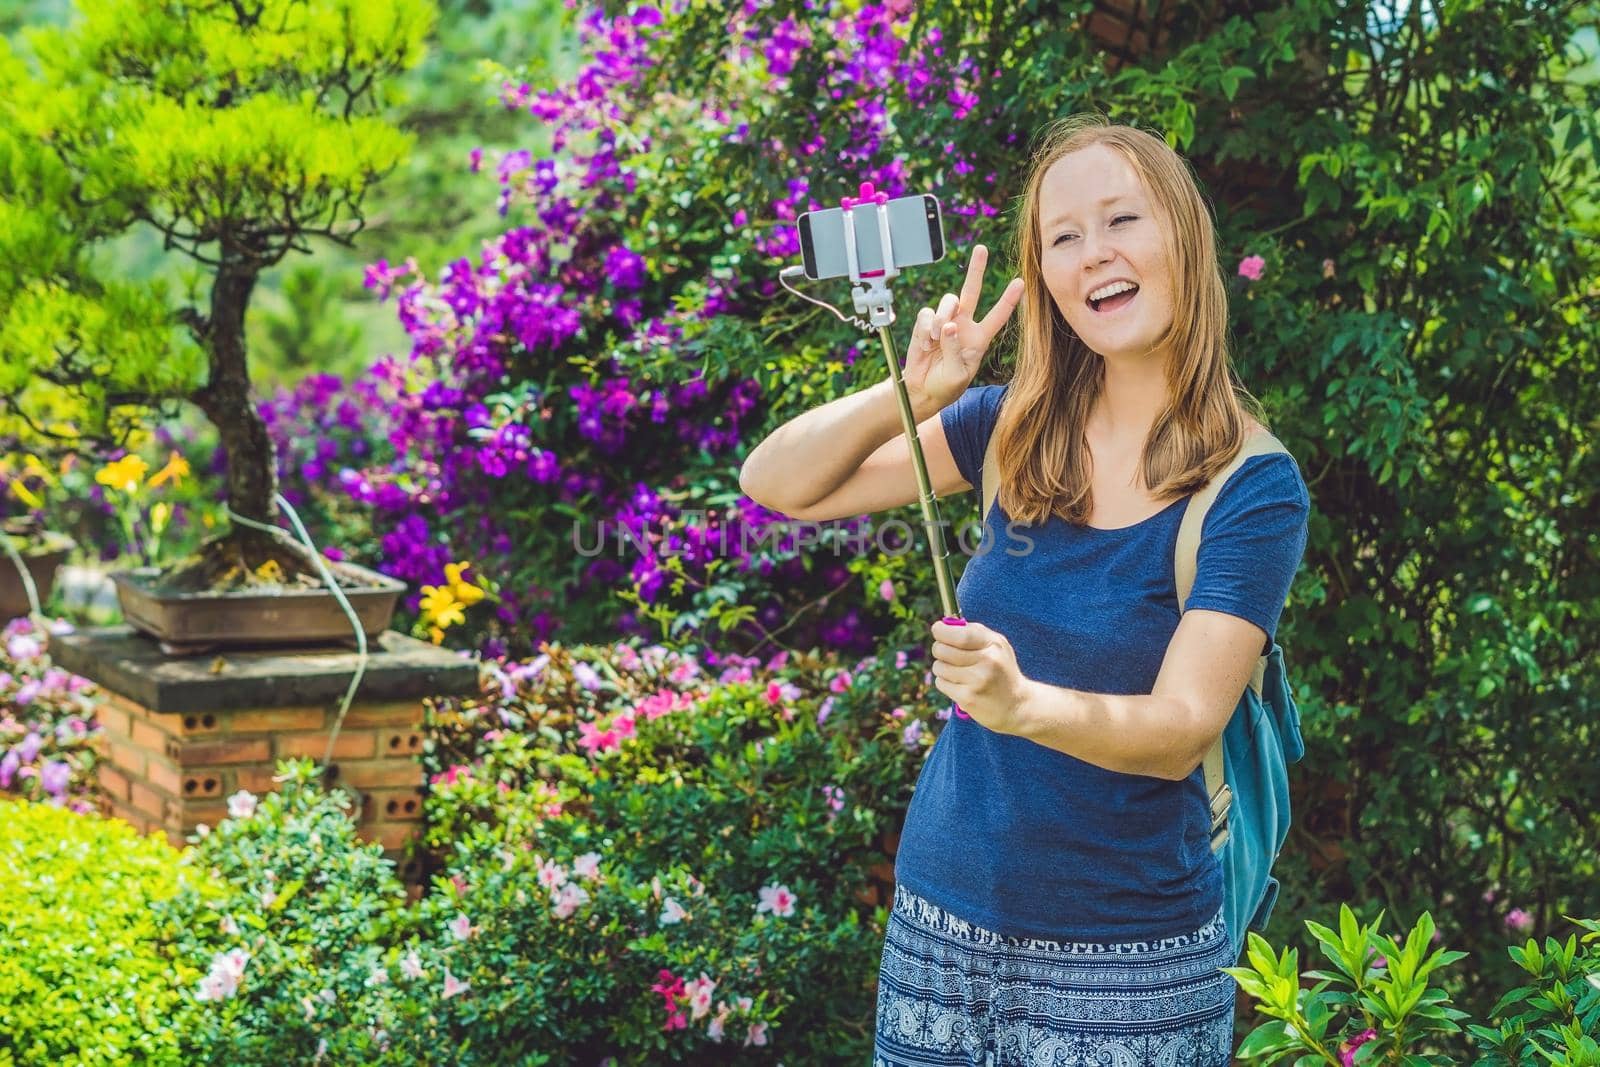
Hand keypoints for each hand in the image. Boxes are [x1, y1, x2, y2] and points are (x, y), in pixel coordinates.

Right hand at [904, 244, 1023, 417]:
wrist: (921, 390)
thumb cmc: (945, 387)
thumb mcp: (957, 375)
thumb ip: (955, 350)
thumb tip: (949, 326)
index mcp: (979, 339)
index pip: (997, 316)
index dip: (1009, 300)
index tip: (1020, 283)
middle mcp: (964, 325)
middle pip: (972, 291)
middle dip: (976, 269)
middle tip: (981, 249)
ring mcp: (945, 322)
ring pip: (947, 302)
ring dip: (942, 316)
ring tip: (937, 337)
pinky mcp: (926, 324)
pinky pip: (927, 314)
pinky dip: (926, 327)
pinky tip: (926, 342)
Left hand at [929, 617, 1033, 734]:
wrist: (1016, 705)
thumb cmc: (1001, 669)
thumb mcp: (997, 645)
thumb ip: (974, 631)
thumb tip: (945, 624)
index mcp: (993, 645)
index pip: (960, 635)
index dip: (942, 631)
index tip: (937, 630)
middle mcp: (987, 662)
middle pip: (943, 650)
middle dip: (939, 649)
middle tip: (947, 653)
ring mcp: (977, 681)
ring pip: (939, 667)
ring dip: (943, 668)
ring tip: (958, 672)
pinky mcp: (968, 698)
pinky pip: (941, 683)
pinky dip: (945, 683)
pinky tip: (960, 685)